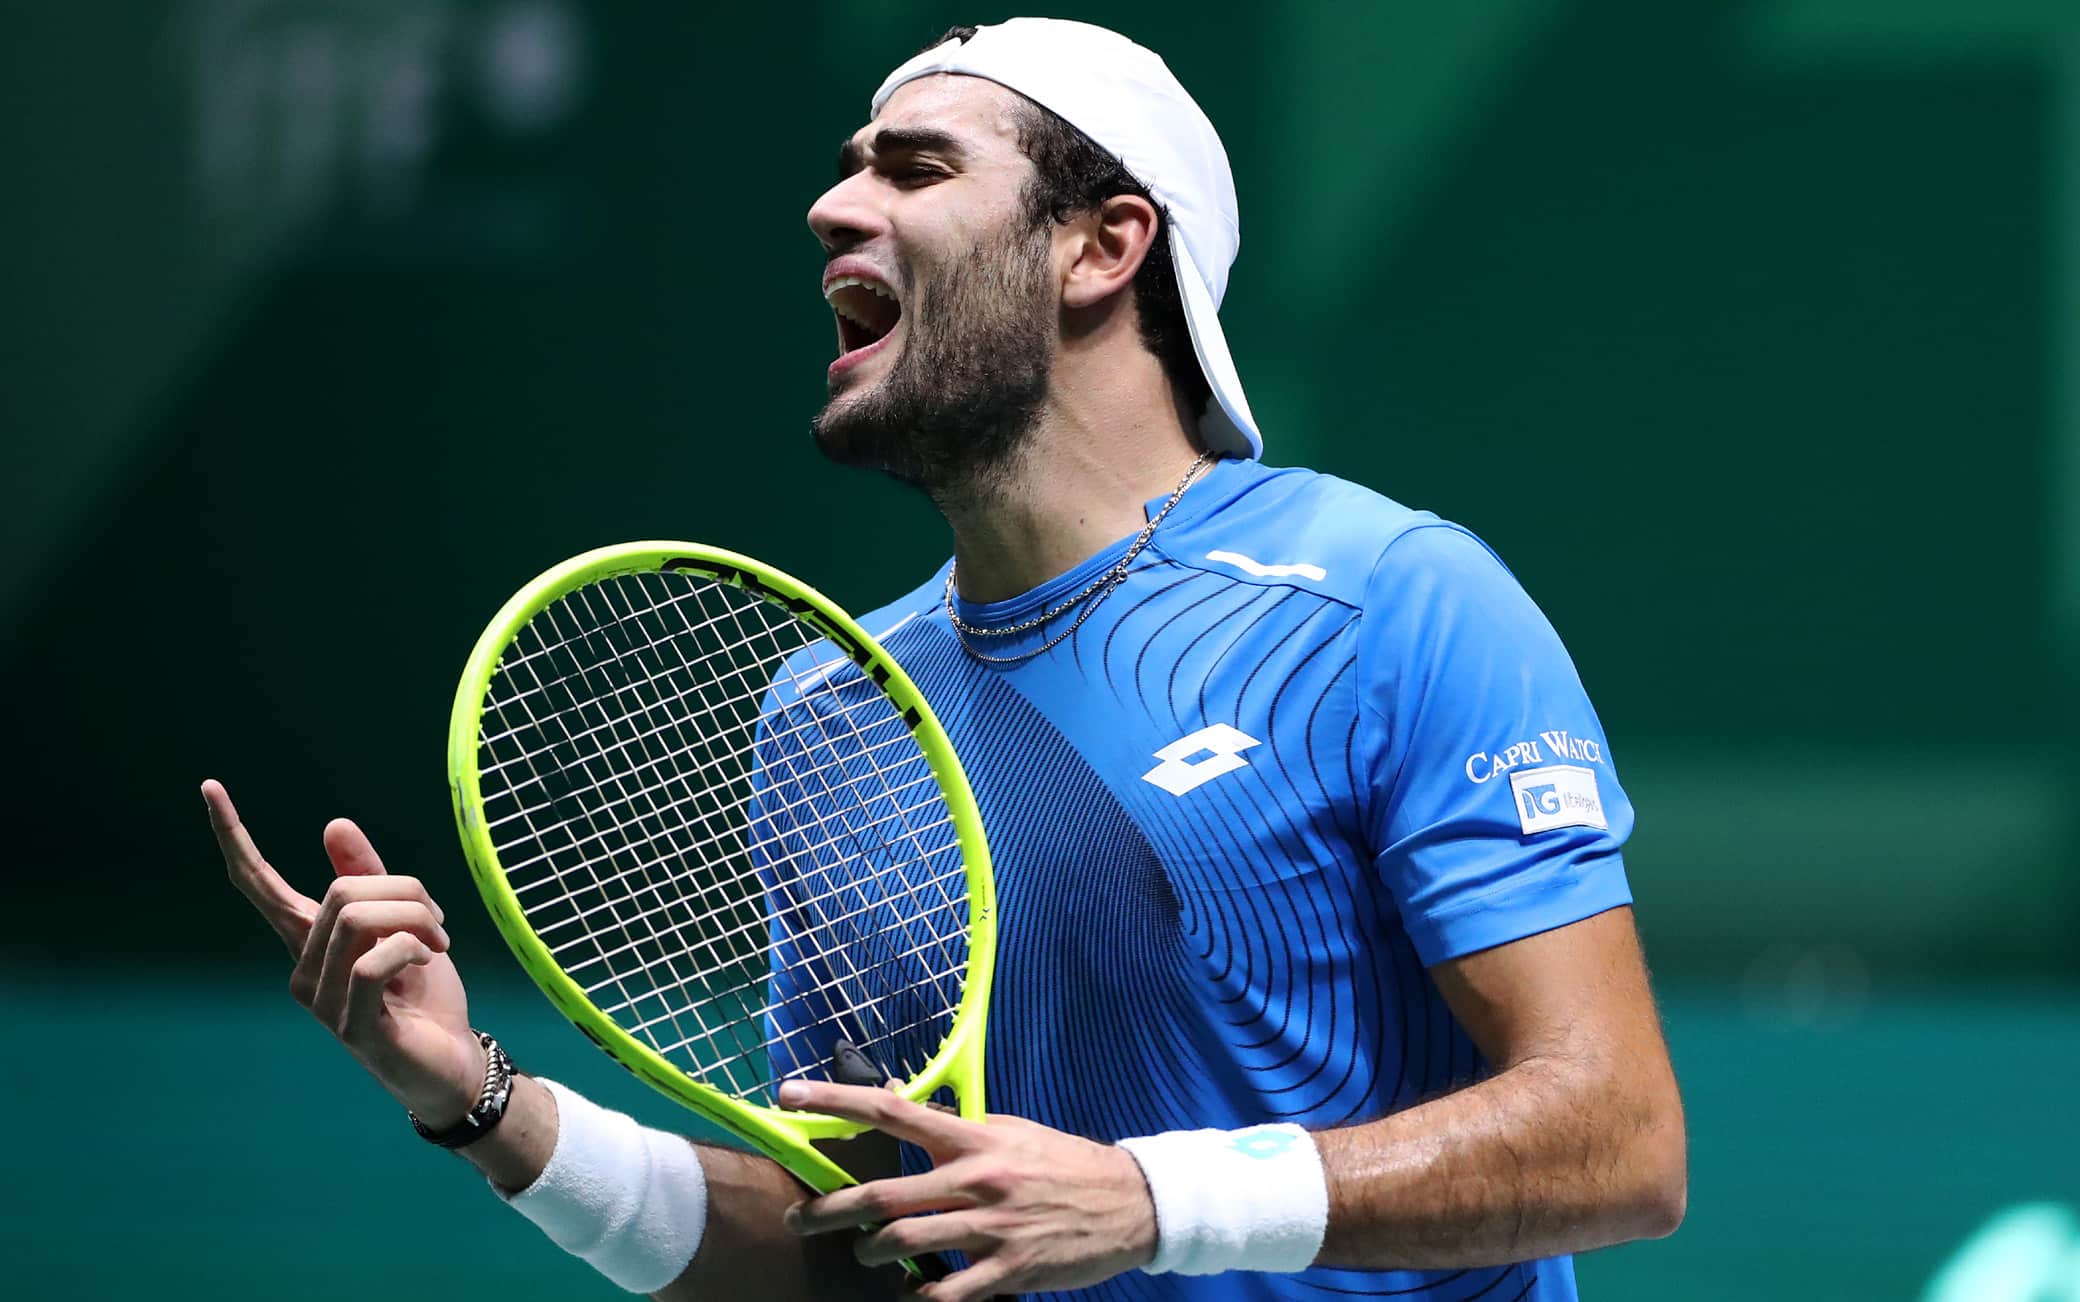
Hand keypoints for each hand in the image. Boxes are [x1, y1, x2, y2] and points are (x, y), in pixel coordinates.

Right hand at [204, 779, 484, 1126]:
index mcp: (309, 941)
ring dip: (417, 920)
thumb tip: (333, 823)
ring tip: (441, 944)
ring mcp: (321, 1001)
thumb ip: (371, 878)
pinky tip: (428, 963)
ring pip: (358, 920)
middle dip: (406, 891)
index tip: (211, 786)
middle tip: (441, 922)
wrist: (452, 1062)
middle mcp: (302, 969)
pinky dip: (411, 950)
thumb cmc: (424, 995)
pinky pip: (371, 962)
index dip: (236, 836)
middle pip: (343, 892)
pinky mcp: (348, 1026)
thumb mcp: (404, 924)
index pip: (258, 883)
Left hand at [778, 1080, 1156, 1301]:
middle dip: (829, 1209)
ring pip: (905, 1243)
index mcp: (973, 1138)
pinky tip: (909, 1297)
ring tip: (862, 1253)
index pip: (892, 1109)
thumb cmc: (1063, 1164)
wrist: (1129, 1203)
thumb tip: (902, 1110)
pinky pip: (947, 1294)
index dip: (834, 1101)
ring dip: (871, 1251)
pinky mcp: (1008, 1270)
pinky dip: (919, 1299)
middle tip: (799, 1219)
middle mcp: (976, 1178)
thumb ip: (956, 1129)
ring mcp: (991, 1227)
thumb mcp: (1010, 1132)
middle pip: (883, 1193)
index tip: (788, 1095)